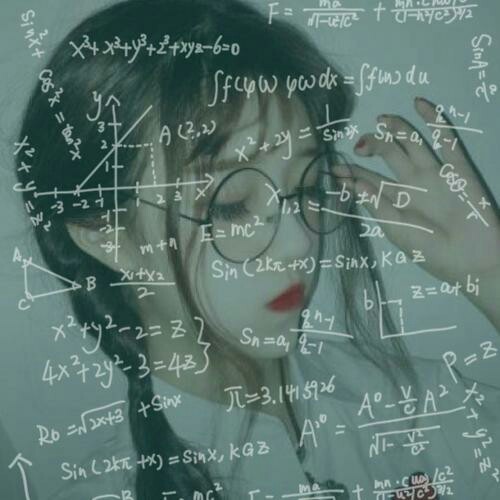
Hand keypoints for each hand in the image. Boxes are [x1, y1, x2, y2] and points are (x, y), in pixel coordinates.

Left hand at [343, 97, 499, 328]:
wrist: (472, 261)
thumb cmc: (431, 251)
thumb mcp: (397, 231)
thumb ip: (377, 206)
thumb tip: (353, 183)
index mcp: (394, 201)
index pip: (368, 180)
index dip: (351, 172)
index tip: (333, 168)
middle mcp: (411, 184)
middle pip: (388, 156)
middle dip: (372, 146)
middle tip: (360, 145)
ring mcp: (434, 174)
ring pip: (412, 143)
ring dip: (396, 129)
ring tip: (381, 120)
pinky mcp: (458, 170)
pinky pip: (446, 140)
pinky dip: (434, 121)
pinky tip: (419, 104)